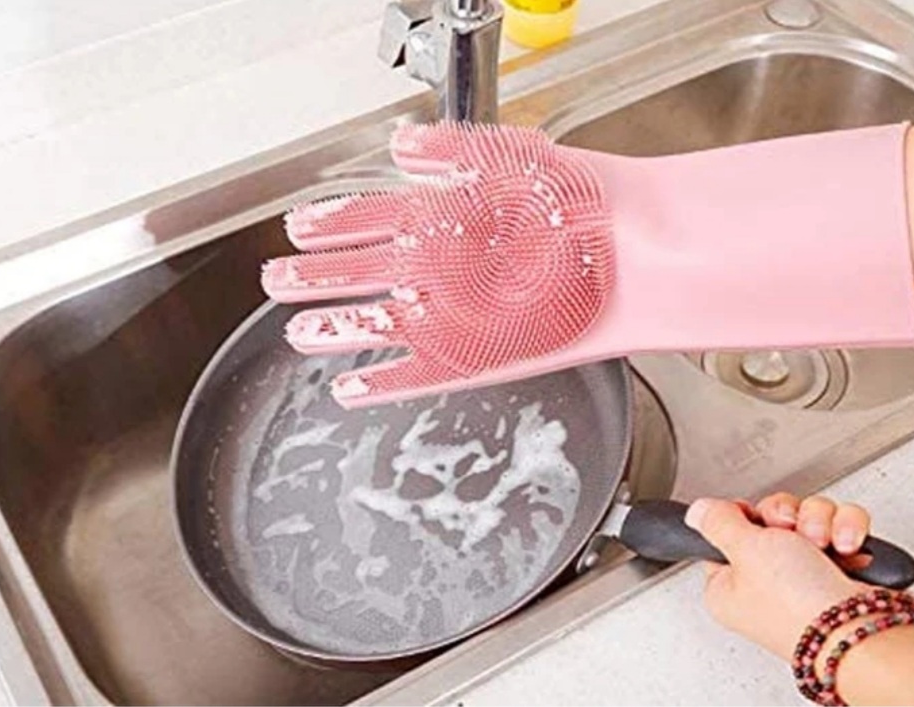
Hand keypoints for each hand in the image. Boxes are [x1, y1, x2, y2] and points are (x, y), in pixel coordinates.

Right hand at [261, 122, 614, 406]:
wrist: (638, 254)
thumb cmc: (585, 198)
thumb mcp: (509, 157)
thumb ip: (449, 152)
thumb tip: (398, 147)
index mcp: (451, 216)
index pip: (374, 219)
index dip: (333, 224)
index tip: (297, 227)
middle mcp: (449, 266)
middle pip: (367, 273)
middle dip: (318, 278)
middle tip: (275, 280)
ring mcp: (462, 314)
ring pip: (384, 324)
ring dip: (338, 329)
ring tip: (298, 332)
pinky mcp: (482, 356)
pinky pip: (422, 373)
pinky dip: (385, 382)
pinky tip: (351, 388)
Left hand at [684, 494, 871, 659]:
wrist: (861, 629)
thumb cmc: (798, 606)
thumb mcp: (743, 550)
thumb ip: (718, 524)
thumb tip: (697, 512)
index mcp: (730, 586)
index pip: (726, 534)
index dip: (743, 518)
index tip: (754, 519)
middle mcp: (767, 583)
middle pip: (771, 519)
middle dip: (788, 515)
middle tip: (791, 532)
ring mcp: (807, 577)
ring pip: (810, 517)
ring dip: (822, 522)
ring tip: (825, 545)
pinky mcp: (844, 570)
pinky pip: (843, 525)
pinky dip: (849, 530)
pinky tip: (849, 548)